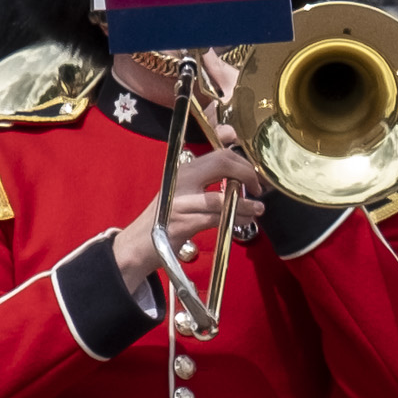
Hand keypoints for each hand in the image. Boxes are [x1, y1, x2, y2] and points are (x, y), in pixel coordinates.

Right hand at [159, 144, 247, 258]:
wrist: (138, 244)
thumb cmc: (166, 219)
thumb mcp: (184, 192)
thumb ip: (208, 178)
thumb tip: (237, 166)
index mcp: (183, 170)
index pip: (219, 154)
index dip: (242, 161)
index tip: (253, 174)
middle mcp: (181, 180)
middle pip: (222, 163)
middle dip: (247, 174)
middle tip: (258, 188)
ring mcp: (180, 201)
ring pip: (222, 196)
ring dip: (246, 203)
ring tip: (258, 208)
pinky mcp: (183, 223)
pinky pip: (217, 218)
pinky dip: (237, 218)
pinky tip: (246, 220)